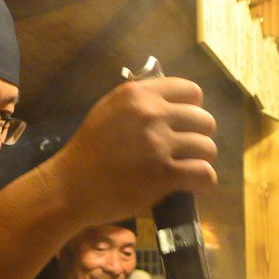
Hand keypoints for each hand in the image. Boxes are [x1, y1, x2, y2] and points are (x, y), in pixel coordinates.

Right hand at [43, 78, 217, 226]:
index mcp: (139, 94)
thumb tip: (170, 104)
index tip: (184, 126)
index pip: (191, 91)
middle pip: (204, 120)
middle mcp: (152, 114)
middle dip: (199, 137)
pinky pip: (204, 174)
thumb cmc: (88, 153)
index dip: (193, 110)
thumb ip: (139, 103)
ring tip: (188, 169)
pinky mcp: (164, 174)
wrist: (71, 187)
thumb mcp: (109, 111)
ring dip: (201, 160)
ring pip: (207, 148)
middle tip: (187, 152)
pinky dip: (203, 181)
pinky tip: (194, 185)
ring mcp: (159, 145)